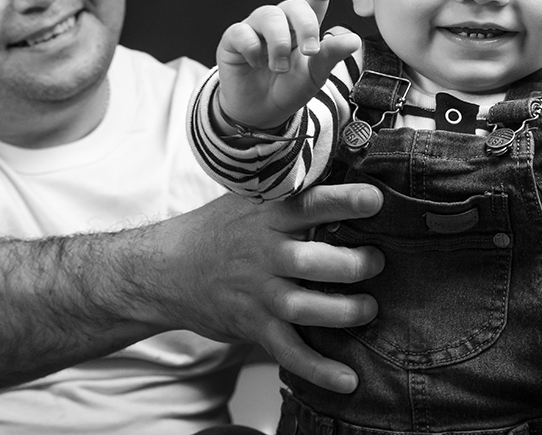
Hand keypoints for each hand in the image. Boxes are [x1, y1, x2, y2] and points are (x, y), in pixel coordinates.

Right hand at [142, 182, 384, 393]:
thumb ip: (293, 190)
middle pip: (311, 261)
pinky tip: (348, 379)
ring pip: (303, 307)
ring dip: (342, 311)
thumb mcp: (250, 198)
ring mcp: (258, 292)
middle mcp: (264, 253)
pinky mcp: (253, 325)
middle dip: (351, 264)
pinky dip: (319, 369)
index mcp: (268, 216)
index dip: (343, 201)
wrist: (165, 269)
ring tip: (369, 308)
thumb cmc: (219, 229)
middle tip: (377, 261)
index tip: (374, 200)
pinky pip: (289, 351)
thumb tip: (345, 161)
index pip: (309, 203)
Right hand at [216, 0, 361, 129]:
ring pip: (269, 15)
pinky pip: (242, 32)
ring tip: (280, 67)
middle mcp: (279, 21)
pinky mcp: (233, 39)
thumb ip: (331, 56)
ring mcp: (255, 28)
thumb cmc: (290, 88)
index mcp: (302, 27)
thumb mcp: (315, 75)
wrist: (261, 112)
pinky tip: (255, 63)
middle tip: (310, 52)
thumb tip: (354, 40)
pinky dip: (253, 49)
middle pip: (294, 5)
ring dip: (279, 44)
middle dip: (306, 26)